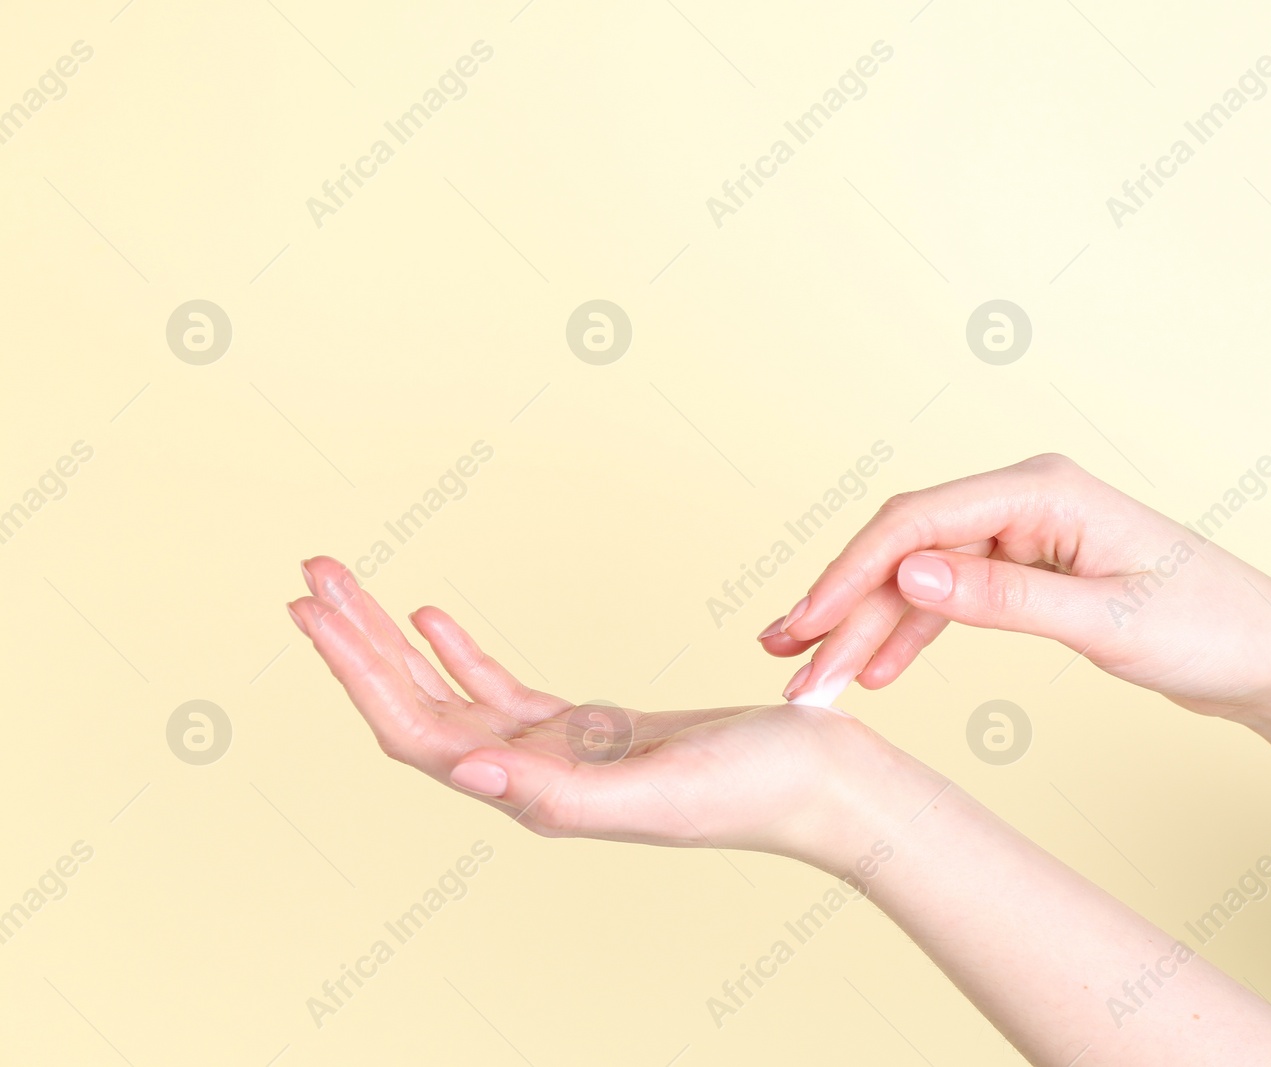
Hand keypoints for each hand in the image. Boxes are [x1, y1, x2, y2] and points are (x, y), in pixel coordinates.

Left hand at [289, 557, 914, 867]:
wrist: (821, 782)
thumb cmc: (757, 790)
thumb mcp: (658, 793)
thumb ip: (560, 793)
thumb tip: (470, 771)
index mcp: (534, 793)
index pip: (416, 732)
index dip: (357, 674)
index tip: (313, 611)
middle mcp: (531, 777)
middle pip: (415, 708)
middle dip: (357, 643)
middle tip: (312, 575)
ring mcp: (558, 753)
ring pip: (449, 695)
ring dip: (394, 642)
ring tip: (350, 588)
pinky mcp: (592, 730)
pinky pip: (503, 689)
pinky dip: (461, 651)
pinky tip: (435, 618)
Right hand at [761, 453, 1270, 719]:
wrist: (1268, 656)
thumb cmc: (1211, 628)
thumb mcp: (1106, 620)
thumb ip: (1003, 598)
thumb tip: (908, 572)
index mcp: (1042, 490)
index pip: (918, 522)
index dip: (849, 573)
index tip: (805, 626)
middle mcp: (1025, 501)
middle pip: (908, 550)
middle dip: (845, 608)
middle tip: (791, 667)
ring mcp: (1025, 536)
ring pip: (922, 579)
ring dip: (868, 627)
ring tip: (816, 679)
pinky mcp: (1031, 572)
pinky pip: (953, 599)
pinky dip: (914, 634)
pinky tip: (878, 670)